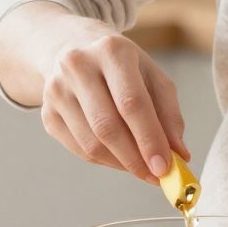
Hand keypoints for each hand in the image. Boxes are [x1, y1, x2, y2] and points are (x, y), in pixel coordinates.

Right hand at [36, 20, 190, 183]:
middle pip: (107, 126)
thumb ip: (169, 115)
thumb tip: (180, 155)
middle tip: (156, 176)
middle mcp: (78, 66)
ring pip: (91, 144)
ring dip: (122, 164)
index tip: (165, 167)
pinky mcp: (47, 113)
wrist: (75, 50)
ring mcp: (57, 90)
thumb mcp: (153, 77)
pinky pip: (79, 149)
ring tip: (142, 168)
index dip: (149, 138)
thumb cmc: (123, 68)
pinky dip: (105, 162)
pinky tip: (120, 158)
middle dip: (135, 159)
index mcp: (112, 51)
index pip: (131, 102)